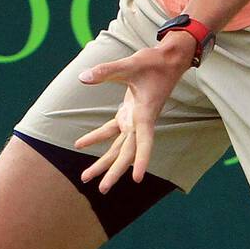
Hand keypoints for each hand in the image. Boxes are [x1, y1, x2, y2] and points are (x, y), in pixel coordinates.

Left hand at [72, 31, 194, 191]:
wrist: (169, 59)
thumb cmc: (153, 61)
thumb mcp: (130, 64)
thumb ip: (106, 71)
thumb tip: (82, 78)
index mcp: (145, 113)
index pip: (144, 141)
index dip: (142, 160)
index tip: (138, 179)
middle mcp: (141, 122)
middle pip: (128, 152)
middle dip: (115, 171)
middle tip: (101, 189)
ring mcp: (134, 119)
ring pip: (119, 147)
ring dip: (104, 162)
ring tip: (86, 178)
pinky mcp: (129, 113)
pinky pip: (112, 131)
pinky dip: (97, 138)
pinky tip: (80, 145)